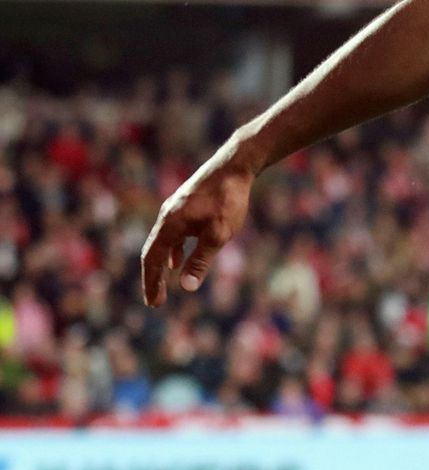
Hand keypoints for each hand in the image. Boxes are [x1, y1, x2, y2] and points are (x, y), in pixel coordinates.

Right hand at [140, 150, 253, 305]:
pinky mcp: (186, 204)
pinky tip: (178, 259)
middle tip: (155, 300)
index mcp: (169, 225)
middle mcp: (166, 216)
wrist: (235, 165)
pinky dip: (173, 249)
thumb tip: (186, 287)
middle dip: (154, 277)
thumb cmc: (227, 201)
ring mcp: (175, 209)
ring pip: (163, 242)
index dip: (152, 283)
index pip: (153, 260)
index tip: (154, 304)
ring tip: (165, 283)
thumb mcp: (217, 235)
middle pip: (153, 252)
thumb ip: (200, 260)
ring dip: (163, 264)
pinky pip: (173, 233)